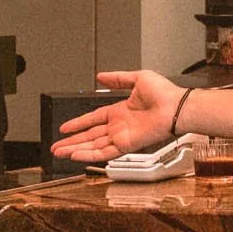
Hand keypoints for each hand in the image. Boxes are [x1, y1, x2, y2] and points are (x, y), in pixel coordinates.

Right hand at [52, 70, 184, 160]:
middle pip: (90, 135)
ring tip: (59, 153)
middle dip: (72, 141)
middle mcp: (120, 125)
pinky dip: (89, 155)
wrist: (176, 107)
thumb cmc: (165, 93)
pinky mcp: (127, 144)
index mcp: (121, 111)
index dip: (78, 123)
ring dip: (75, 149)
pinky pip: (105, 152)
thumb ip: (118, 78)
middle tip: (56, 146)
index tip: (65, 128)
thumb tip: (101, 75)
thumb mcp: (138, 78)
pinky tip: (75, 156)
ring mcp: (123, 136)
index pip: (94, 119)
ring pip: (93, 145)